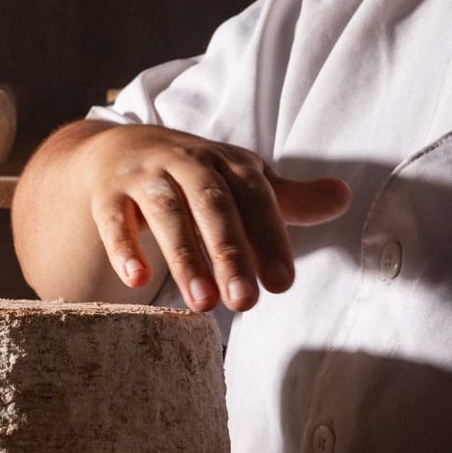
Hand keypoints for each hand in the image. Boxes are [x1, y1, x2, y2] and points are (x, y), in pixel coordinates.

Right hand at [80, 122, 349, 311]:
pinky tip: (136, 280)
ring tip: (202, 304)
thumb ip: (289, 199)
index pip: (255, 197)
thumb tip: (344, 197)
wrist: (119, 148)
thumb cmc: (195, 176)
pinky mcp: (107, 193)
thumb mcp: (241, 182)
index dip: (270, 238)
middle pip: (211, 204)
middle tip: (244, 303)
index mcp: (227, 162)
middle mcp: (187, 162)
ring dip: (184, 257)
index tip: (282, 284)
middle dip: (229, 252)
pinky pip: (113, 219)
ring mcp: (145, 175)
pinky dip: (123, 247)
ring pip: (165, 212)